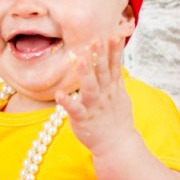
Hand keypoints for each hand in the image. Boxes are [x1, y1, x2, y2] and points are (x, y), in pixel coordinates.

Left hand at [55, 36, 135, 154]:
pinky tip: (59, 94)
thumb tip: (115, 60)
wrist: (117, 145)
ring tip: (79, 59)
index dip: (114, 50)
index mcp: (112, 88)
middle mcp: (104, 95)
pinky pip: (74, 110)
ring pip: (90, 88)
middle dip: (99, 56)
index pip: (114, 66)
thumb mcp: (120, 96)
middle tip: (95, 39)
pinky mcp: (83, 119)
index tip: (114, 34)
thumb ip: (115, 78)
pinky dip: (68, 102)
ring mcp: (94, 107)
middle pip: (103, 73)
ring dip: (85, 73)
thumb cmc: (116, 119)